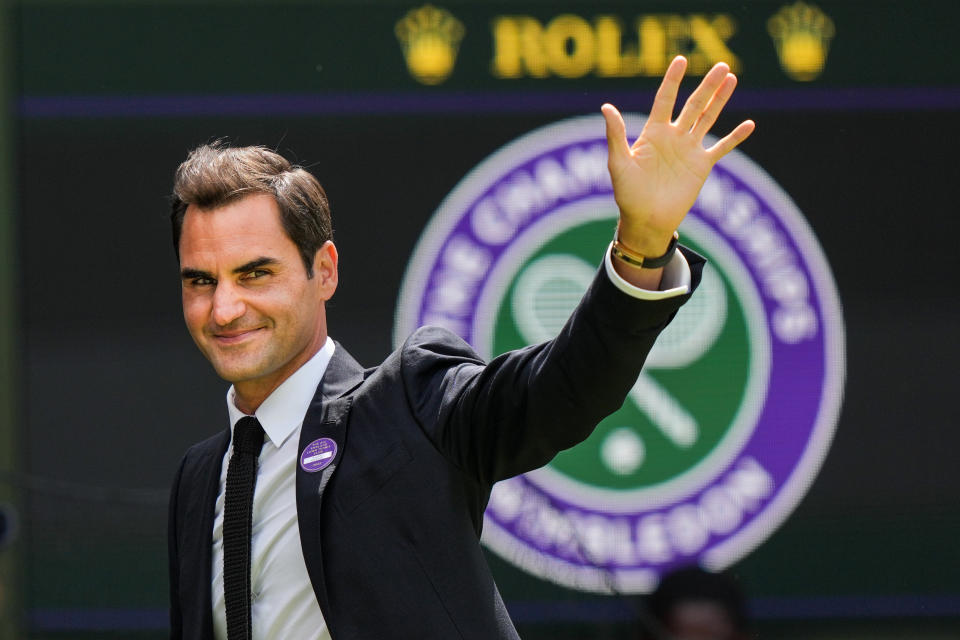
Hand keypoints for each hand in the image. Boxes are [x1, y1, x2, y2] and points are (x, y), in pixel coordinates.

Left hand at [602, 56, 754, 257]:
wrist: (646, 220)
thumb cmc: (627, 194)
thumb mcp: (618, 163)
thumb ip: (615, 135)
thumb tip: (606, 106)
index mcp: (653, 133)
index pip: (664, 99)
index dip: (673, 80)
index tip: (681, 60)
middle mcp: (673, 137)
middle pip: (693, 104)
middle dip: (707, 86)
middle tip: (721, 65)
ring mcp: (689, 150)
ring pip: (708, 119)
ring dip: (720, 100)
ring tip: (732, 79)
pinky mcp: (701, 166)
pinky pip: (722, 148)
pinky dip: (735, 137)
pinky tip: (749, 124)